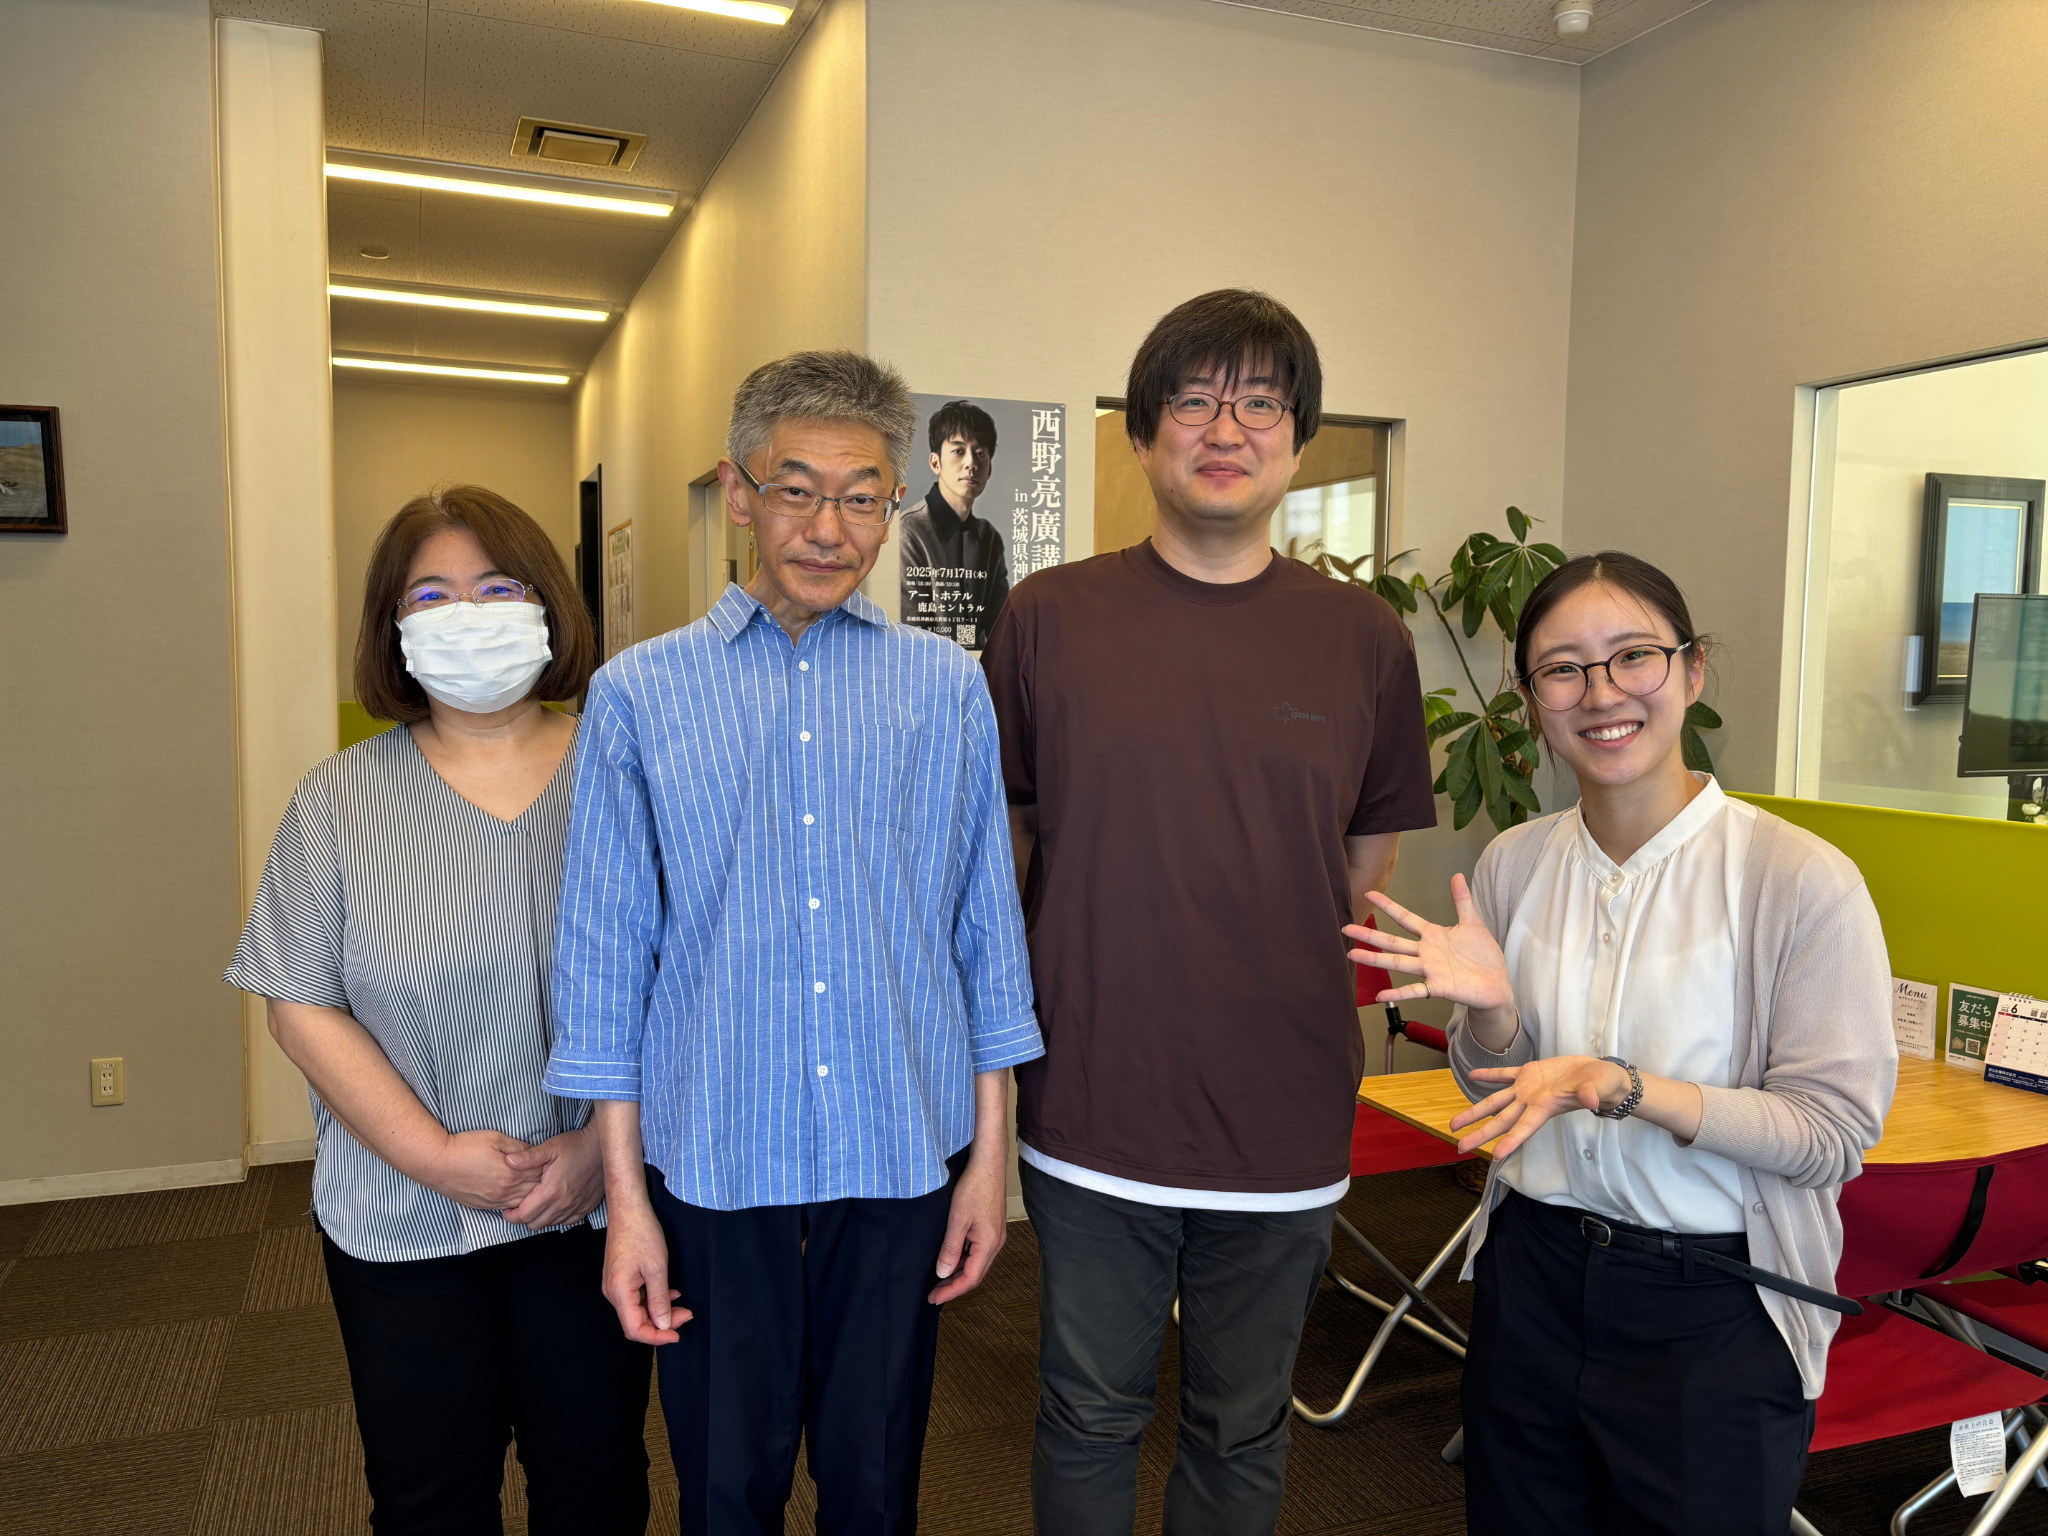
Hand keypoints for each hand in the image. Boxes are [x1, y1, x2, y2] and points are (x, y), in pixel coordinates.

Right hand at [420, 1129, 542, 1209]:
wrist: (437, 1164)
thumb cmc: (465, 1147)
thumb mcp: (495, 1138)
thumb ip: (517, 1147)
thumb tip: (533, 1153)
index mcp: (511, 1174)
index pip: (539, 1173)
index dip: (546, 1166)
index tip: (549, 1160)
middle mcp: (505, 1191)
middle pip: (534, 1191)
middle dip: (542, 1181)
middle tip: (547, 1173)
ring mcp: (494, 1201)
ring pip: (522, 1203)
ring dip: (531, 1195)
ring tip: (535, 1184)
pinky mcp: (484, 1206)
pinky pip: (507, 1208)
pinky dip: (517, 1202)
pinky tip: (519, 1195)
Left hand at [500, 1125, 604, 1229]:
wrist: (603, 1147)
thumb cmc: (576, 1145)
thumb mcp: (550, 1147)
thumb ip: (528, 1157)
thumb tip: (508, 1161)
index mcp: (552, 1191)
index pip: (524, 1215)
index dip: (511, 1215)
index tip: (507, 1209)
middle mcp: (564, 1203)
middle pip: (535, 1224)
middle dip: (523, 1218)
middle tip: (520, 1207)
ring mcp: (576, 1207)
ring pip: (550, 1224)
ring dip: (540, 1218)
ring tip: (536, 1205)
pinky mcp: (586, 1207)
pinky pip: (567, 1222)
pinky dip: (557, 1218)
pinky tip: (554, 1206)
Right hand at [601, 1198, 689, 1344]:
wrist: (629, 1208)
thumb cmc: (642, 1232)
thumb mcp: (657, 1268)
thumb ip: (660, 1300)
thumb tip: (664, 1325)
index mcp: (619, 1293)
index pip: (634, 1329)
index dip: (657, 1337)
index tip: (678, 1334)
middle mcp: (613, 1292)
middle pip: (636, 1321)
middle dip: (662, 1323)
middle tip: (687, 1314)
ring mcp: (615, 1285)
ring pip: (638, 1310)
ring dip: (660, 1310)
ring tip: (682, 1305)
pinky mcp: (620, 1277)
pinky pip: (637, 1297)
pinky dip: (654, 1299)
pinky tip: (670, 1292)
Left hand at [928, 1153, 1007, 1304]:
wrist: (988, 1164)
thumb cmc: (974, 1187)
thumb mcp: (957, 1220)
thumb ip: (950, 1249)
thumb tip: (943, 1273)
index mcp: (989, 1244)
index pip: (970, 1279)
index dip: (951, 1291)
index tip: (934, 1298)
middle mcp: (996, 1243)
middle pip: (975, 1275)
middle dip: (954, 1286)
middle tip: (934, 1294)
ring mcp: (996, 1235)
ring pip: (977, 1264)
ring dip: (959, 1274)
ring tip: (940, 1280)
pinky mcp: (992, 1227)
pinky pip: (978, 1252)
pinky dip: (964, 1260)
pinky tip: (951, 1259)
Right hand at [1344, 875, 1512, 1012]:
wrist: (1496, 984)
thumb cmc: (1483, 956)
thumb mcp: (1473, 924)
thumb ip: (1462, 901)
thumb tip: (1458, 875)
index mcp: (1433, 935)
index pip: (1405, 918)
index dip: (1388, 906)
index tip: (1370, 894)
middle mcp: (1426, 952)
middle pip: (1393, 941)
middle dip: (1370, 934)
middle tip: (1346, 928)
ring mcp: (1430, 970)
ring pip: (1398, 962)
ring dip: (1375, 959)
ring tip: (1353, 954)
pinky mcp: (1439, 987)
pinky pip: (1415, 990)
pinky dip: (1398, 993)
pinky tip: (1380, 995)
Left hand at [1449, 1056, 1631, 1155]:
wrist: (1601, 1074)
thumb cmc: (1603, 1084)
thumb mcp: (1599, 1087)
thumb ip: (1592, 1093)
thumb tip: (1591, 1100)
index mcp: (1546, 1107)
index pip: (1525, 1127)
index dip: (1511, 1140)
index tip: (1495, 1155)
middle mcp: (1531, 1102)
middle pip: (1501, 1120)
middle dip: (1480, 1134)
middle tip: (1458, 1147)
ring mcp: (1527, 1089)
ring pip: (1495, 1102)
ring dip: (1475, 1112)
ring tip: (1453, 1124)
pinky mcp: (1528, 1073)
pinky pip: (1504, 1075)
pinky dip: (1489, 1075)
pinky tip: (1472, 1076)